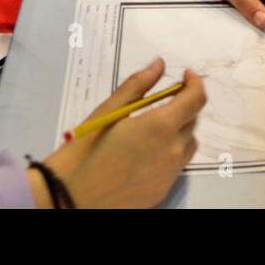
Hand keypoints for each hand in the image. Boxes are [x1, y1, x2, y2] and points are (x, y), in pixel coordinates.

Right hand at [38, 59, 204, 207]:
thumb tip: (158, 66)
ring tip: (151, 128)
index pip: (196, 99)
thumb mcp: (107, 112)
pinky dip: (169, 153)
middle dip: (184, 105)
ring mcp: (169, 174)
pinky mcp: (161, 191)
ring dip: (179, 130)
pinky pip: (176, 166)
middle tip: (163, 100)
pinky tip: (144, 152)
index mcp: (160, 127)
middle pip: (193, 120)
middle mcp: (171, 151)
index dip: (195, 83)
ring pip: (187, 145)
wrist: (68, 198)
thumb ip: (137, 86)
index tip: (187, 76)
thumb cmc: (83, 154)